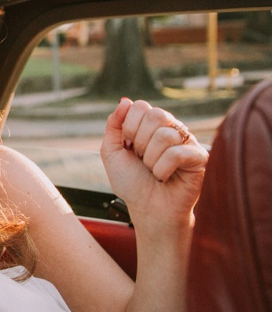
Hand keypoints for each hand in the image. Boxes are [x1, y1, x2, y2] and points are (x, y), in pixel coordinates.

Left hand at [100, 98, 207, 232]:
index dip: (128, 127)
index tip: (128, 147)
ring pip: (165, 135)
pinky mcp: (200, 157)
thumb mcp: (112, 152)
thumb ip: (114, 125)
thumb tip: (124, 101)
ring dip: (150, 159)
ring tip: (153, 170)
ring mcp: (187, 142)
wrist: (147, 210)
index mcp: (151, 125)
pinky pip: (177, 153)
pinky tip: (164, 177)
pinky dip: (162, 169)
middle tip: (141, 158)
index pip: (140, 106)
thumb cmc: (132, 182)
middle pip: (156, 115)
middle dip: (140, 141)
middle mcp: (171, 129)